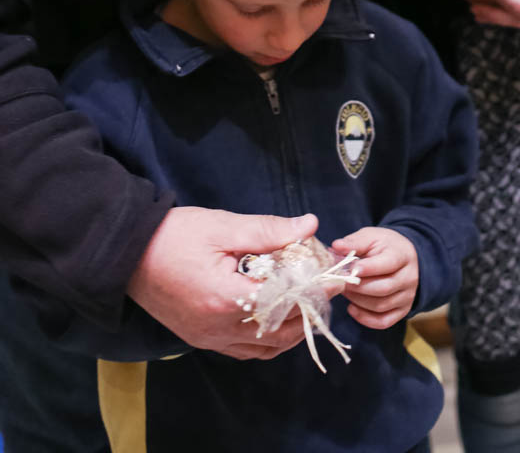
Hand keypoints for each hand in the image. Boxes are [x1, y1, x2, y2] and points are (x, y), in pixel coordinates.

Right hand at [127, 206, 318, 359]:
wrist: (127, 253)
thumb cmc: (174, 235)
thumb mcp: (223, 226)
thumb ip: (268, 230)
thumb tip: (309, 225)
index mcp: (226, 298)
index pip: (285, 300)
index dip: (315, 288)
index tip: (337, 275)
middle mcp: (218, 328)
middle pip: (279, 331)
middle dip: (309, 311)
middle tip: (328, 290)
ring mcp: (208, 338)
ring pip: (263, 348)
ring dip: (291, 331)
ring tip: (309, 305)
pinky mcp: (200, 339)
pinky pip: (243, 351)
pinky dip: (267, 342)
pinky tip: (278, 322)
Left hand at [331, 227, 417, 329]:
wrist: (405, 256)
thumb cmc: (385, 246)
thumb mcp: (372, 236)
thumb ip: (355, 242)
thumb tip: (336, 246)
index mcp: (402, 255)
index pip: (388, 264)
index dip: (368, 268)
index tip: (350, 269)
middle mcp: (409, 278)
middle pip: (383, 288)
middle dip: (358, 287)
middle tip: (341, 281)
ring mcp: (407, 296)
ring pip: (381, 306)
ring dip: (358, 301)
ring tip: (344, 290)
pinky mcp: (402, 310)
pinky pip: (383, 321)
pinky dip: (365, 318)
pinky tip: (352, 308)